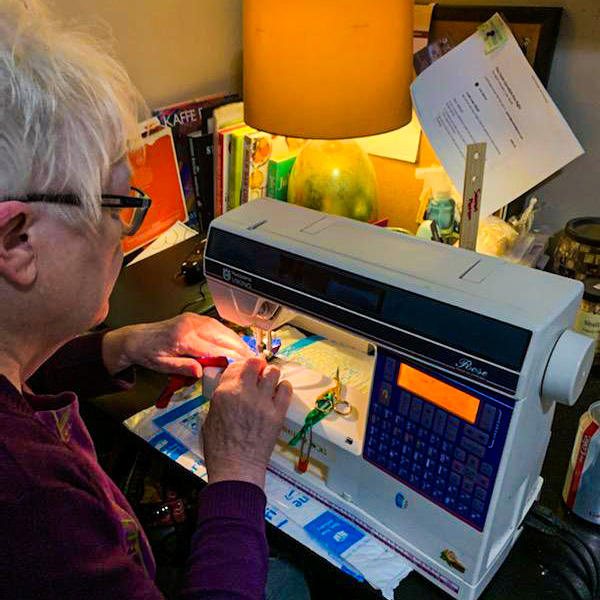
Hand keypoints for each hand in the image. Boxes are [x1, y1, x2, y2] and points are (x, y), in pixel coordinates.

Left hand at [102, 313, 254, 376]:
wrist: (137, 338)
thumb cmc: (149, 353)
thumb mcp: (161, 365)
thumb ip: (182, 367)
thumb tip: (201, 371)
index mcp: (182, 337)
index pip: (213, 349)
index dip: (230, 358)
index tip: (243, 366)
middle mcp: (190, 324)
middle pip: (222, 337)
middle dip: (239, 349)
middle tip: (254, 361)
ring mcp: (194, 319)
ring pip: (222, 330)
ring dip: (237, 341)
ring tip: (249, 354)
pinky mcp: (196, 318)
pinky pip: (217, 326)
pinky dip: (229, 335)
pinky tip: (236, 344)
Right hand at [202, 357, 291, 489]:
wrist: (236, 469)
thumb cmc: (219, 448)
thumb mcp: (210, 417)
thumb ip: (221, 398)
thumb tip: (231, 388)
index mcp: (224, 393)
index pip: (235, 366)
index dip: (241, 366)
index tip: (245, 371)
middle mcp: (244, 392)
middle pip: (256, 363)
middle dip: (258, 366)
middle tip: (259, 373)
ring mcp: (263, 402)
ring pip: (273, 372)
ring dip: (271, 375)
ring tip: (269, 384)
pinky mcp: (278, 413)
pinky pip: (286, 389)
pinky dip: (284, 387)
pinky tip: (279, 393)